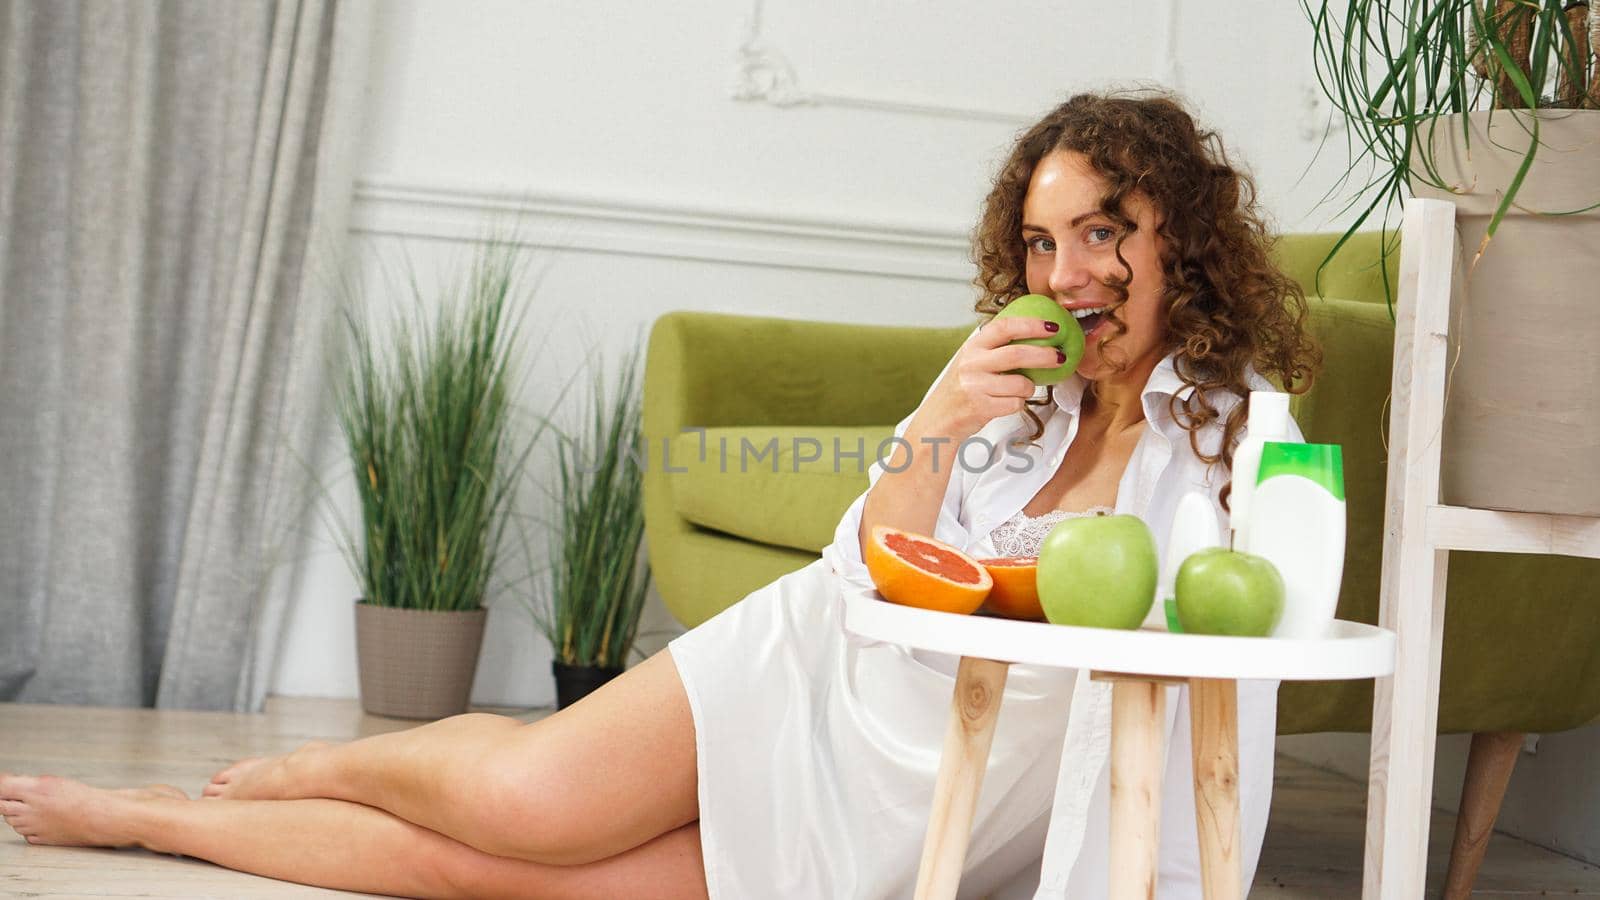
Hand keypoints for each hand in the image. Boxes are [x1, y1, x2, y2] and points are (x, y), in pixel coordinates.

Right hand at [915, 317, 1066, 439]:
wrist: (939, 419)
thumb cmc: (962, 388)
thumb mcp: (972, 361)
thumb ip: (995, 348)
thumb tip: (1036, 333)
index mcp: (972, 346)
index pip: (1005, 327)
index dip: (1032, 324)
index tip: (1053, 326)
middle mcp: (971, 363)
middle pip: (1018, 354)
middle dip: (1045, 355)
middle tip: (1060, 356)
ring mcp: (975, 386)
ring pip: (1021, 384)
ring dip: (1030, 388)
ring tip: (1024, 389)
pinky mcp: (981, 407)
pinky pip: (1016, 404)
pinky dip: (1018, 404)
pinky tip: (1006, 402)